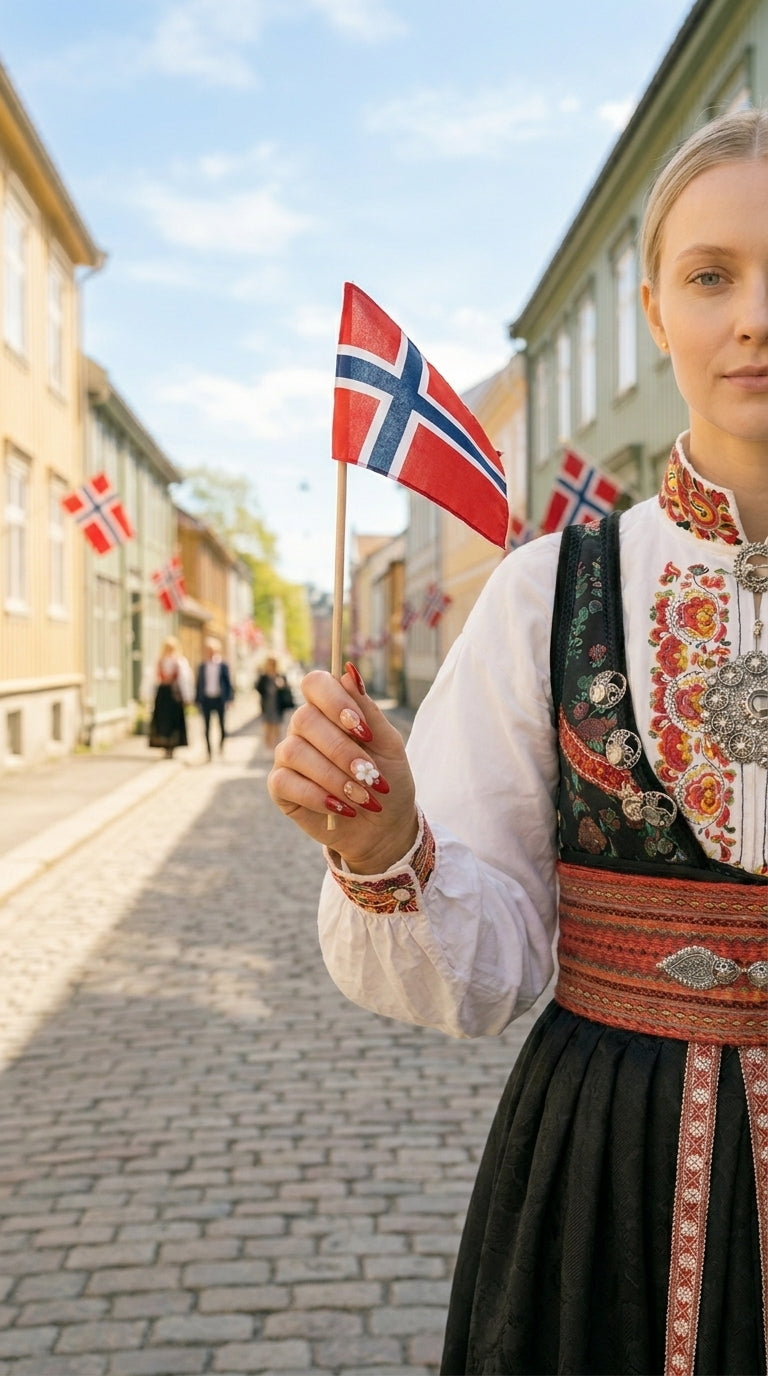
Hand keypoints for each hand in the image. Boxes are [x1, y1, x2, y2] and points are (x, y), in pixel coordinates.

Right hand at [267, 663, 418, 873]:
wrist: (384, 826)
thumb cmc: (386, 780)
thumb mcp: (389, 746)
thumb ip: (368, 711)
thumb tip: (350, 672)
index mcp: (329, 709)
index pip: (315, 683)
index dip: (334, 701)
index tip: (363, 730)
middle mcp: (304, 727)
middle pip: (305, 719)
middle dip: (343, 751)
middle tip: (371, 777)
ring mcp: (288, 756)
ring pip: (295, 752)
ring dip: (334, 777)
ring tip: (362, 798)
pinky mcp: (280, 786)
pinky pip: (285, 782)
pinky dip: (317, 796)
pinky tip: (341, 809)